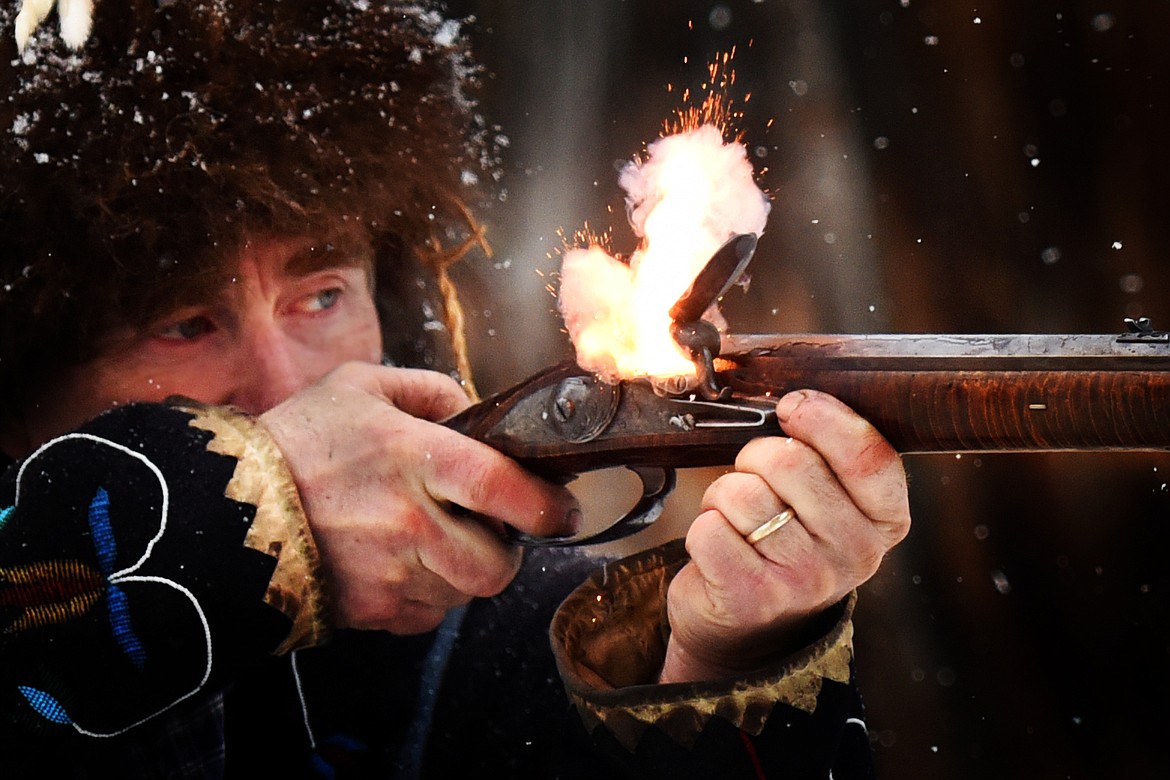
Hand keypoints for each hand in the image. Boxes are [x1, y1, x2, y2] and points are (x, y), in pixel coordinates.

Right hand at [259, 362, 579, 633]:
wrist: (225, 507)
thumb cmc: (297, 440)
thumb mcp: (360, 386)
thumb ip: (429, 389)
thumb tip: (474, 408)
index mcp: (414, 456)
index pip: (503, 488)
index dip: (544, 505)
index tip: (561, 510)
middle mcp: (409, 520)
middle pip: (496, 565)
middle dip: (507, 554)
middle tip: (493, 531)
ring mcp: (389, 572)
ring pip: (463, 593)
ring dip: (464, 573)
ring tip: (436, 542)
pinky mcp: (371, 610)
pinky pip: (427, 616)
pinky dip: (428, 596)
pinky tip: (403, 565)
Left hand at [659, 389, 909, 682]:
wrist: (749, 624)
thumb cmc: (787, 537)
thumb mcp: (828, 499)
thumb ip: (827, 451)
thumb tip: (796, 400)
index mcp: (885, 520)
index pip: (868, 454)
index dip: (824, 417)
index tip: (792, 407)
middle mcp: (856, 554)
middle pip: (790, 461)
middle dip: (757, 458)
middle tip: (756, 481)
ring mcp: (806, 580)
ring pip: (743, 492)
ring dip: (725, 496)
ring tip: (739, 522)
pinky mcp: (752, 598)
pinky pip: (710, 529)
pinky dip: (704, 528)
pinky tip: (722, 548)